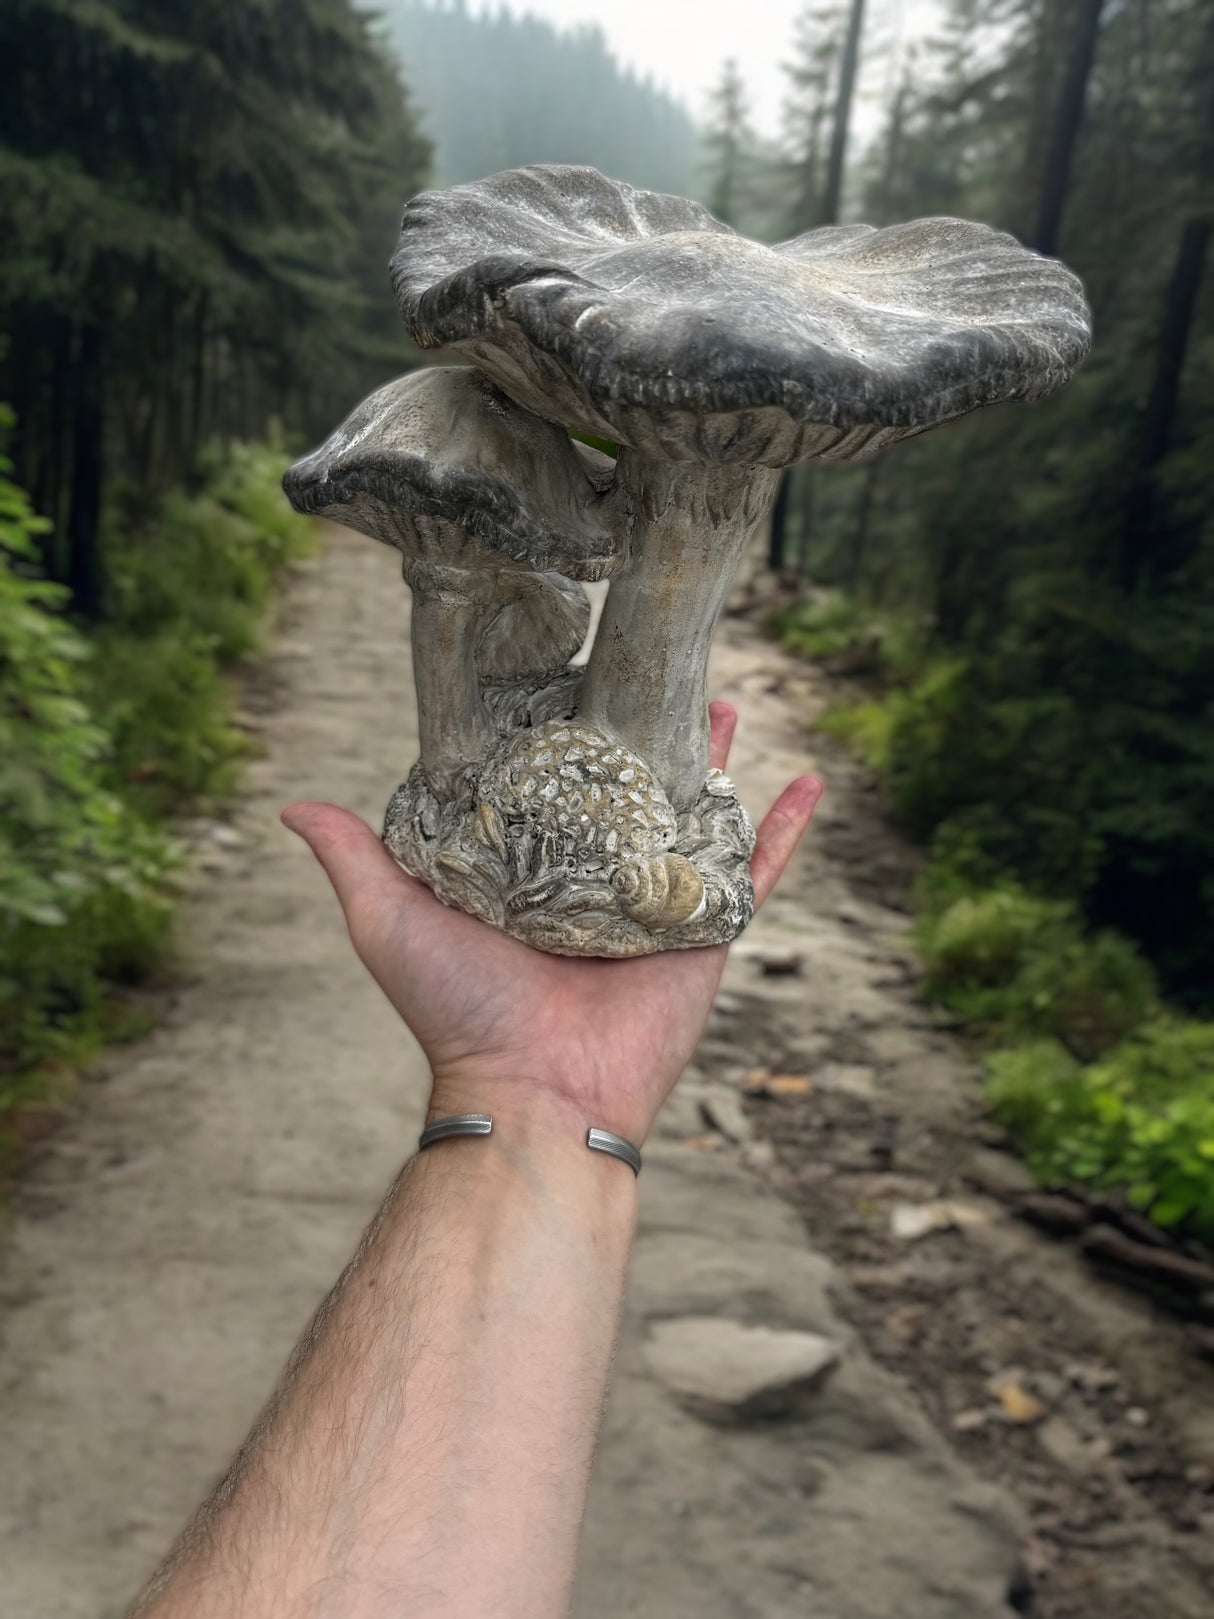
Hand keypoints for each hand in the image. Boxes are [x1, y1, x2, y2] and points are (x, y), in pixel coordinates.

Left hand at [282, 704, 820, 1144]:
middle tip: (654, 673)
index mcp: (534, 870)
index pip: (552, 784)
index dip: (563, 732)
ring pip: (696, 813)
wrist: (534, 1089)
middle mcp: (596, 878)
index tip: (573, 677)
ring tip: (723, 701)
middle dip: (642, 733)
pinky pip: (758, 869)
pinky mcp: (706, 928)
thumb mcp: (392, 917)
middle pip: (629, 788)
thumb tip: (294, 806)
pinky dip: (787, 828)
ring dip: (713, 759)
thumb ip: (355, 857)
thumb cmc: (459, 1008)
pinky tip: (811, 782)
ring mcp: (655, 900)